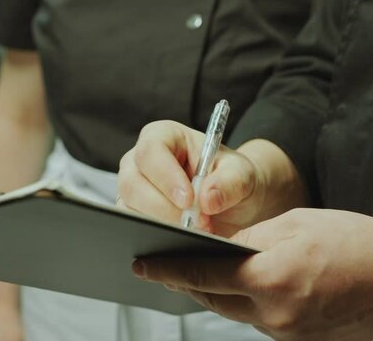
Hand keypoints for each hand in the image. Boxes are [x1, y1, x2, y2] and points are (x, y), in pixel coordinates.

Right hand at [117, 120, 266, 235]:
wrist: (233, 201)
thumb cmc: (233, 178)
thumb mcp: (242, 174)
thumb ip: (230, 182)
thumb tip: (208, 198)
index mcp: (164, 136)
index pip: (152, 151)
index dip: (166, 176)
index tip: (188, 199)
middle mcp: (141, 160)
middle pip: (133, 183)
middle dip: (166, 208)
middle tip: (199, 221)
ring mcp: (133, 188)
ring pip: (131, 209)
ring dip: (165, 224)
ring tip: (200, 227)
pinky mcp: (134, 213)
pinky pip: (136, 228)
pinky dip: (161, 236)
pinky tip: (187, 236)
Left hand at [132, 209, 372, 339]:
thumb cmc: (360, 243)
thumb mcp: (300, 223)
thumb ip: (254, 238)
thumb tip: (223, 249)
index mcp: (274, 277)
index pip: (205, 275)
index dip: (168, 269)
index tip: (143, 263)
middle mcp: (277, 315)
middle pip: (214, 299)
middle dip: (189, 282)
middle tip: (170, 265)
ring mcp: (288, 335)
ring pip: (236, 313)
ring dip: (221, 293)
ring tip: (213, 272)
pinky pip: (260, 322)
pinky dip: (249, 304)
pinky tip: (256, 286)